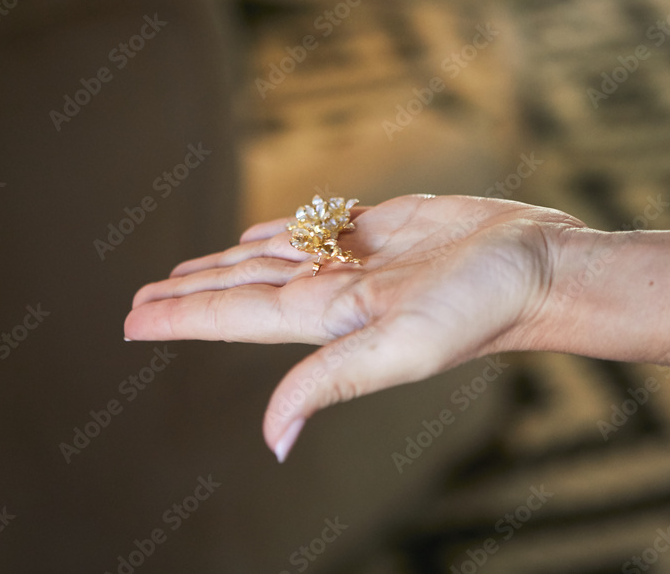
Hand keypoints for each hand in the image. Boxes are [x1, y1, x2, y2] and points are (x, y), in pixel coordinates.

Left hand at [124, 194, 586, 460]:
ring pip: (270, 259)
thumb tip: (270, 441)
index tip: (130, 319)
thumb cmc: (482, 307)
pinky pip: (316, 228)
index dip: (180, 316)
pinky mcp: (383, 230)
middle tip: (139, 298)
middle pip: (240, 291)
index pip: (232, 316)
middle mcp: (331, 292)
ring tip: (187, 270)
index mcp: (325, 319)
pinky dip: (280, 230)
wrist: (539, 267)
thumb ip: (331, 383)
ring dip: (226, 265)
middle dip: (189, 294)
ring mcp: (356, 260)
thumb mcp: (403, 347)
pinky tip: (260, 235)